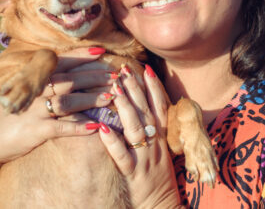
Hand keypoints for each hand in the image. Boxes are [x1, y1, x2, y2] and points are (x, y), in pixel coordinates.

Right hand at [0, 46, 114, 208]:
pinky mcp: (35, 130)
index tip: (102, 52)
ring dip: (91, 99)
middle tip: (115, 76)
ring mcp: (34, 109)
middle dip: (94, 77)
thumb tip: (63, 69)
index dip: (82, 56)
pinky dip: (79, 126)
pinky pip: (61, 127)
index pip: (61, 62)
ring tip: (111, 98)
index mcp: (31, 77)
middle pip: (70, 79)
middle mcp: (34, 90)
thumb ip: (38, 78)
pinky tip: (96, 127)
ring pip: (69, 100)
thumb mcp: (18, 90)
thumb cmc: (7, 112)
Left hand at [98, 66, 183, 208]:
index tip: (145, 68)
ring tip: (115, 89)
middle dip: (136, 89)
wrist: (161, 205)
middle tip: (124, 70)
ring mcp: (145, 158)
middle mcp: (155, 144)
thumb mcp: (160, 149)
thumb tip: (142, 104)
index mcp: (163, 136)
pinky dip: (113, 142)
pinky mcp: (133, 174)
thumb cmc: (157, 175)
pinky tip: (102, 128)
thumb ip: (153, 128)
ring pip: (135, 128)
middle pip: (147, 111)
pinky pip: (122, 155)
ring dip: (126, 107)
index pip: (160, 106)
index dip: (154, 87)